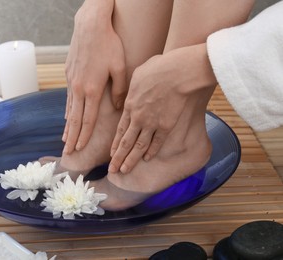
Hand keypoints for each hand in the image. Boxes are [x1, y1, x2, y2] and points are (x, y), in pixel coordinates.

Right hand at [63, 0, 126, 153]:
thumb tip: (120, 107)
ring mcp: (72, 81)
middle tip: (67, 152)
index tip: (80, 148)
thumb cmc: (108, 45)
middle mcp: (79, 88)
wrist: (90, 26)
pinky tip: (66, 117)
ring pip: (69, 109)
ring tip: (65, 139)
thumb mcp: (120, 67)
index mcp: (93, 90)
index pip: (87, 119)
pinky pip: (68, 97)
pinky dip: (67, 110)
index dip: (84, 135)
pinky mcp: (69, 74)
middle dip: (72, 137)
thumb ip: (120, 90)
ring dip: (67, 126)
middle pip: (74, 119)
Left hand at [109, 44, 216, 173]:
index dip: (115, 143)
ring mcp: (152, 123)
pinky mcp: (167, 125)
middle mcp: (138, 118)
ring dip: (131, 160)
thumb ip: (132, 86)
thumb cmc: (158, 68)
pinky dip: (152, 151)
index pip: (120, 129)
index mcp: (130, 105)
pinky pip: (158, 142)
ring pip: (139, 146)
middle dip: (118, 158)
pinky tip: (147, 159)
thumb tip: (132, 88)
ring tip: (124, 171)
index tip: (111, 154)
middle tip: (112, 170)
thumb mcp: (138, 73)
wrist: (177, 73)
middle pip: (126, 142)